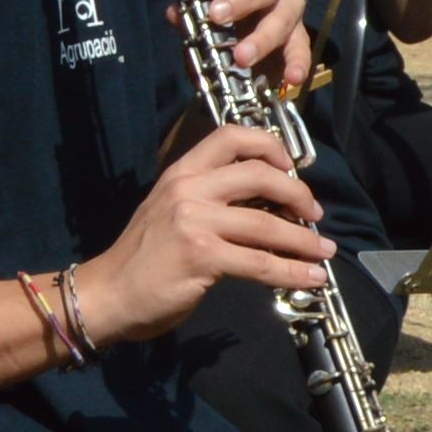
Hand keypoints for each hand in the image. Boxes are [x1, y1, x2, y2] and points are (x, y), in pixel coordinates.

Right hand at [79, 124, 335, 340]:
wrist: (108, 294)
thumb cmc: (141, 258)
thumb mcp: (170, 212)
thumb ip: (210, 201)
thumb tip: (266, 208)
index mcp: (181, 172)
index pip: (231, 137)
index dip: (270, 146)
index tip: (290, 168)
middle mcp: (188, 189)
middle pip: (260, 175)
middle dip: (298, 194)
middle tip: (314, 214)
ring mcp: (194, 222)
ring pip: (267, 224)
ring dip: (304, 240)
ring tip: (324, 251)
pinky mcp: (202, 257)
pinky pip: (260, 263)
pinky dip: (292, 271)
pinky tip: (310, 277)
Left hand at [200, 0, 314, 89]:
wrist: (242, 46)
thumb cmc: (220, 15)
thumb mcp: (200, 12)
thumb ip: (189, 14)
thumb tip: (176, 14)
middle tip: (217, 16)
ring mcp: (288, 5)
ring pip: (284, 14)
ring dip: (263, 36)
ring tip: (242, 57)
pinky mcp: (299, 34)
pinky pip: (302, 45)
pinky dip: (298, 61)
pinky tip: (292, 77)